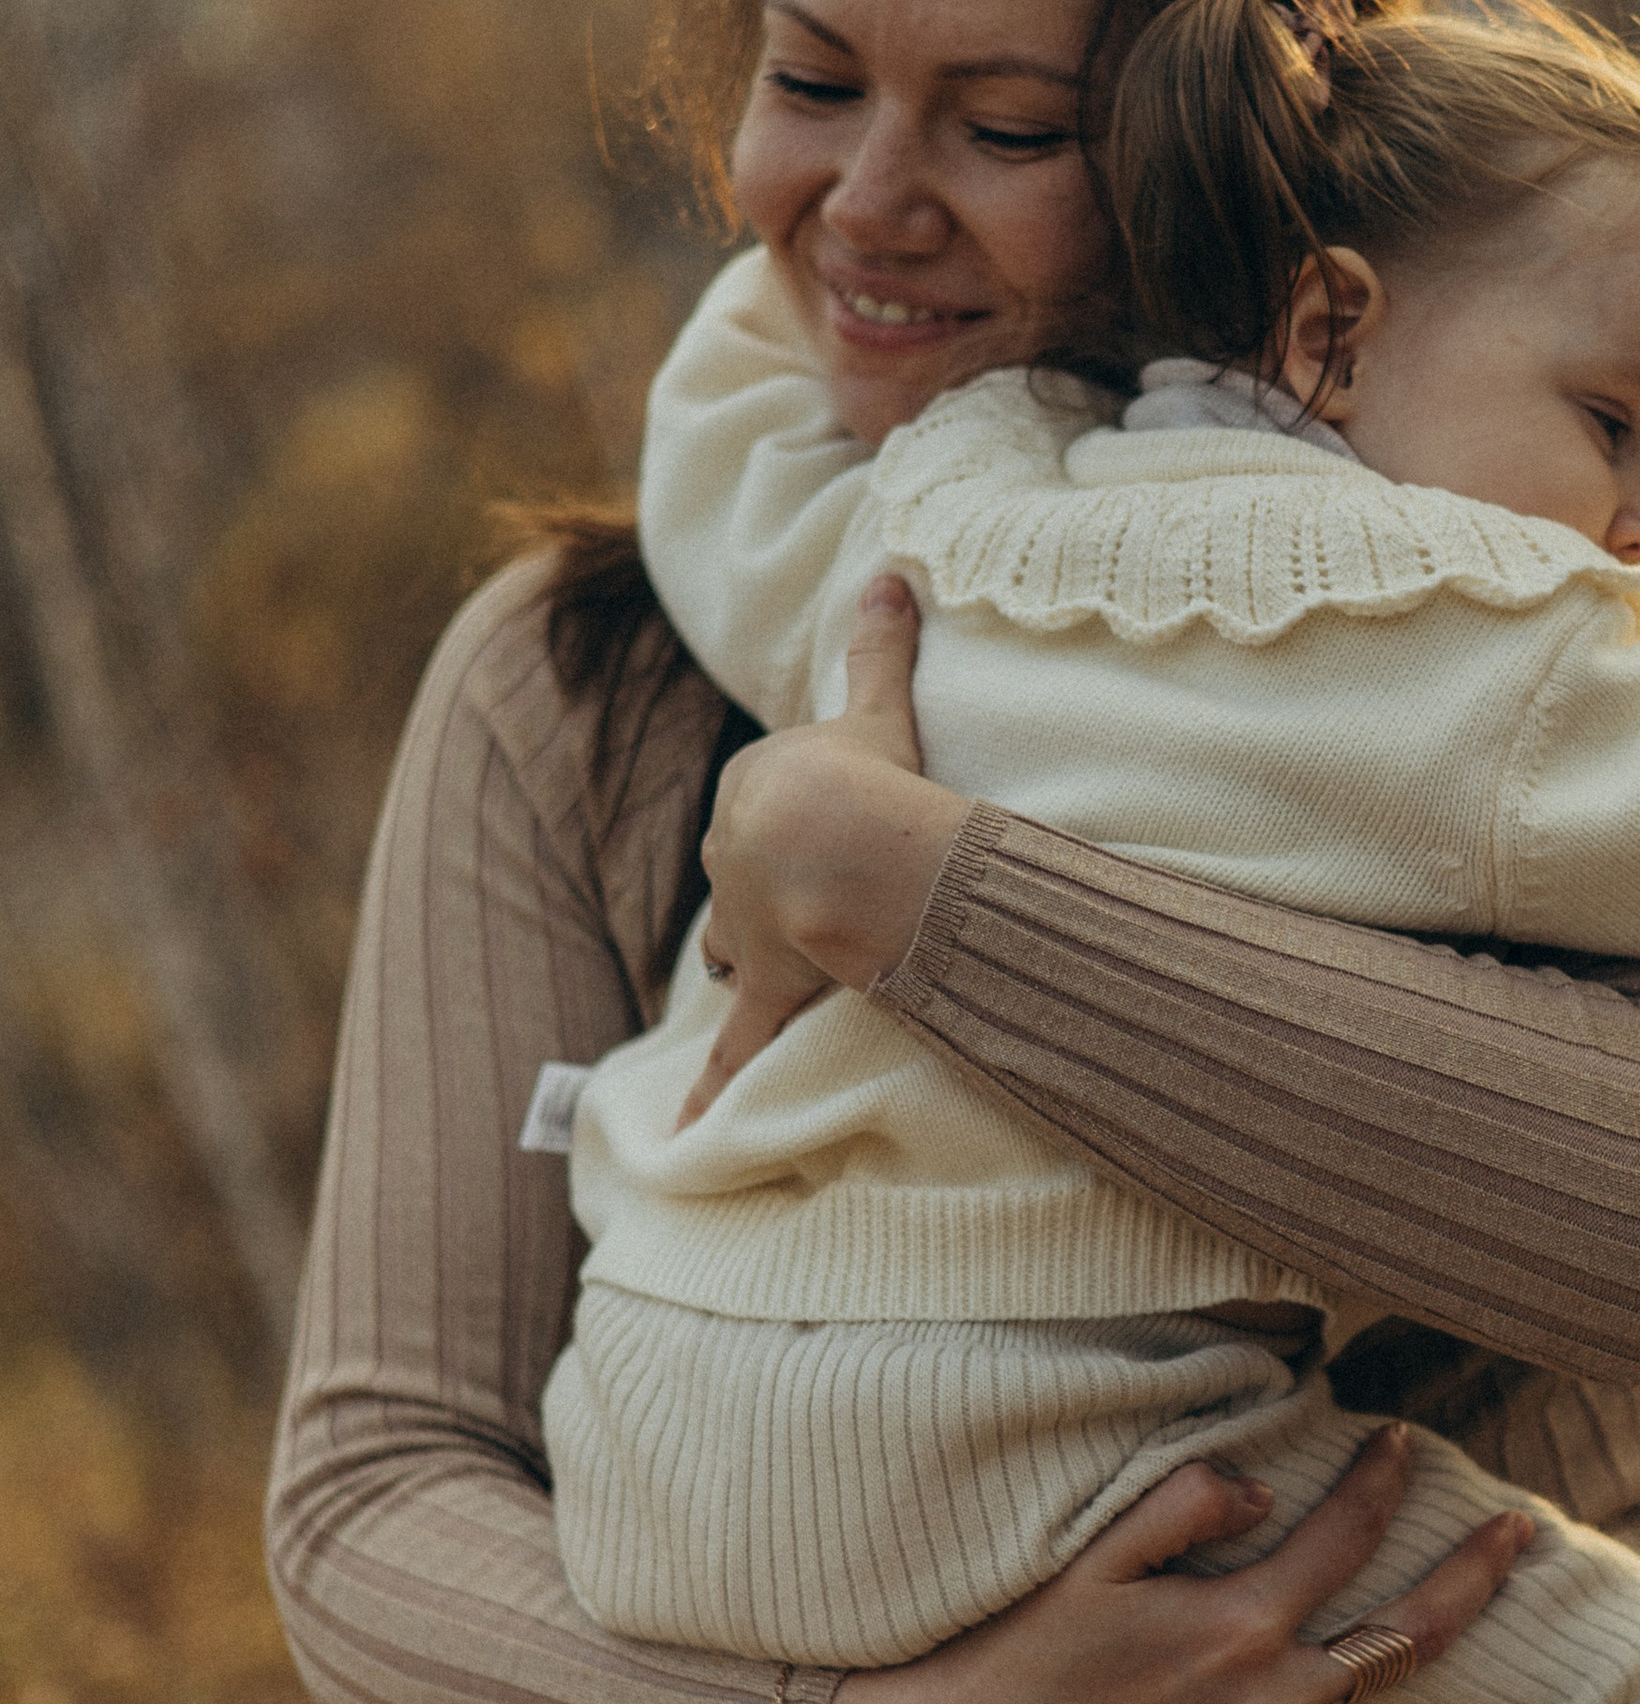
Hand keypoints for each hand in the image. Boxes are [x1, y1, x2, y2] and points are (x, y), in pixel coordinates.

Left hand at [679, 579, 970, 1122]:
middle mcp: (731, 861)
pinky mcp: (768, 986)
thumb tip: (891, 569)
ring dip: (742, 957)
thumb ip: (879, 642)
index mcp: (751, 793)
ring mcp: (747, 928)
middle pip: (740, 873)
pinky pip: (737, 1048)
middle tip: (806, 891)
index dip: (800, 812)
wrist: (846, 845)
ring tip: (753, 975)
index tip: (836, 815)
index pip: (764, 804)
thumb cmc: (861, 775)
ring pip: (731, 945)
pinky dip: (712, 1090)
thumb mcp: (874, 705)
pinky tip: (685, 1134)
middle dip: (764, 882)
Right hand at [820, 1423, 1534, 1703]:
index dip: (1382, 1480)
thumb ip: (1188, 1503)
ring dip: (1431, 1662)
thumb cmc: (1019, 1640)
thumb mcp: (1093, 1552)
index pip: (1344, 1539)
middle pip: (1409, 1639)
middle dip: (1475, 1579)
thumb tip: (1271, 1489)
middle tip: (1527, 1530)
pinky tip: (1382, 1698)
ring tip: (1476, 1617)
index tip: (1403, 1438)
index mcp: (1234, 1629)